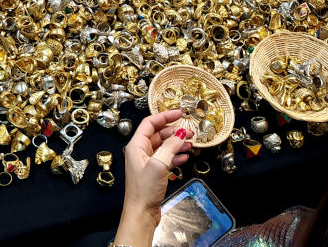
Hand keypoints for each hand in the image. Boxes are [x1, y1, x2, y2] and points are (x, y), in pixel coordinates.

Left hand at [114, 110, 192, 246]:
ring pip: (164, 146)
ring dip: (177, 143)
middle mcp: (140, 152)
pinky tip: (184, 157)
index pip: (150, 123)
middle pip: (158, 134)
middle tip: (189, 131)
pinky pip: (166, 158)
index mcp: (136, 146)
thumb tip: (180, 133)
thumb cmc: (144, 191)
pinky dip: (176, 155)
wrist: (141, 214)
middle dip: (174, 131)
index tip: (179, 113)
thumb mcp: (159, 164)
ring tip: (190, 143)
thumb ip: (170, 146)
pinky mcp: (154, 172)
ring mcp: (147, 162)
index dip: (165, 116)